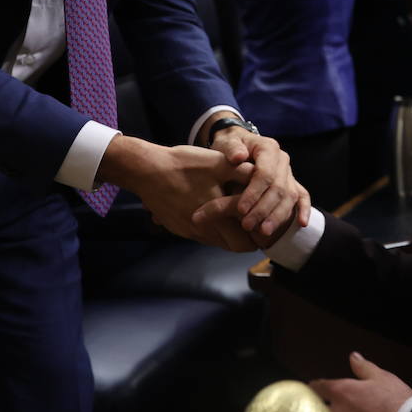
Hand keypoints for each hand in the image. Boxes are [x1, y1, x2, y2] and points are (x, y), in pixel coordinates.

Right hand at [95, 135, 252, 247]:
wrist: (147, 171)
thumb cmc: (184, 166)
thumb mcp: (218, 164)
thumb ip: (244, 173)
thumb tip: (264, 177)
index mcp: (217, 220)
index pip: (246, 243)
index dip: (257, 236)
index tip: (263, 222)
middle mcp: (203, 232)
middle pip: (233, 247)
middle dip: (245, 236)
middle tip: (252, 218)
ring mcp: (189, 232)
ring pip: (217, 241)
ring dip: (228, 232)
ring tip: (235, 213)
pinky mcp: (178, 228)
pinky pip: (202, 235)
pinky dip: (212, 228)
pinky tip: (213, 209)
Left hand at [209, 127, 309, 235]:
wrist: (238, 146)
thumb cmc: (229, 146)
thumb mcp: (226, 142)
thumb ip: (231, 148)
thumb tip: (239, 157)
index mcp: (268, 148)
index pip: (265, 173)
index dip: (254, 192)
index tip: (240, 210)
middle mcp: (282, 160)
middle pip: (278, 188)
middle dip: (263, 209)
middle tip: (247, 225)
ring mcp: (288, 173)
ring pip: (290, 196)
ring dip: (278, 215)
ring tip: (264, 232)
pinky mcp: (292, 184)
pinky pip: (302, 196)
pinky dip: (304, 209)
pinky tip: (301, 224)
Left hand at [310, 352, 411, 411]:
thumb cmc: (394, 400)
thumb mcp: (380, 376)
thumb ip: (362, 367)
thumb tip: (354, 357)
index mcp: (342, 391)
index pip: (319, 387)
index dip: (315, 385)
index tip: (314, 385)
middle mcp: (338, 411)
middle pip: (317, 409)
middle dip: (317, 405)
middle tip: (317, 403)